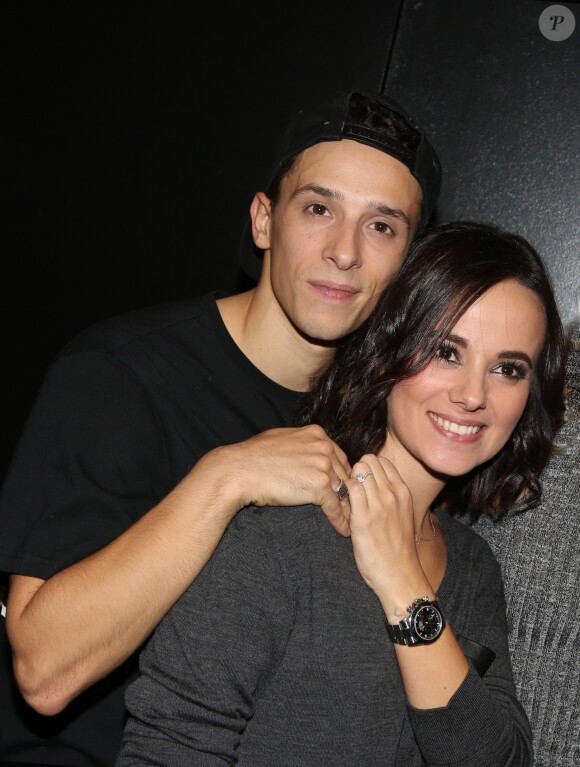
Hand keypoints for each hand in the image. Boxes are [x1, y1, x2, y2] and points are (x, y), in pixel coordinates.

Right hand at [212, 425, 351, 535]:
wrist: (240, 470)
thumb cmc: (253, 456)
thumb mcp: (282, 439)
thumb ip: (301, 444)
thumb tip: (304, 450)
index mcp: (316, 434)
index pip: (338, 457)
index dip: (340, 474)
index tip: (342, 487)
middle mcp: (324, 447)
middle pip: (344, 473)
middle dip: (347, 491)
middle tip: (351, 507)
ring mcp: (323, 466)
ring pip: (343, 490)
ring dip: (347, 508)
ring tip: (352, 521)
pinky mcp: (320, 486)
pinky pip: (335, 506)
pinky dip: (339, 520)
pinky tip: (342, 529)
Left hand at [345, 455, 428, 612]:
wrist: (400, 575)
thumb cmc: (398, 548)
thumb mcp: (402, 515)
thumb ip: (391, 496)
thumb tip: (375, 483)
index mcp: (403, 491)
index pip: (382, 461)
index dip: (368, 468)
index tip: (362, 482)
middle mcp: (392, 493)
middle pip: (368, 460)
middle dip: (357, 470)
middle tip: (352, 489)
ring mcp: (379, 503)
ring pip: (359, 469)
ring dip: (349, 480)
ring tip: (346, 498)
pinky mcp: (363, 517)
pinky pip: (350, 488)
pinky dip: (342, 493)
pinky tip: (342, 508)